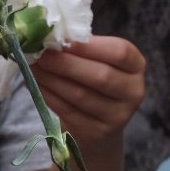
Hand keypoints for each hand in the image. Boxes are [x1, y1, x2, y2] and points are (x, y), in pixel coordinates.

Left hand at [34, 35, 147, 152]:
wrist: (100, 123)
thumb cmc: (95, 80)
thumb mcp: (97, 60)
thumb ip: (80, 49)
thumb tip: (48, 38)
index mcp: (136, 66)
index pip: (120, 52)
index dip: (90, 46)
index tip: (63, 41)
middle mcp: (133, 92)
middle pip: (101, 76)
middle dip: (66, 64)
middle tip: (41, 54)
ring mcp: (118, 116)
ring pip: (80, 95)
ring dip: (52, 79)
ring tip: (33, 67)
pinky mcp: (97, 132)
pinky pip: (68, 111)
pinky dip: (49, 95)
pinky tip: (36, 84)